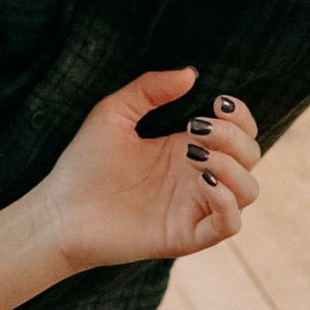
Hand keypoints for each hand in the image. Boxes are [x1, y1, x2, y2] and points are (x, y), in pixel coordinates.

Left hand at [39, 69, 259, 273]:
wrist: (59, 213)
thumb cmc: (83, 164)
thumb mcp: (113, 113)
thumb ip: (149, 89)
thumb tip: (191, 74)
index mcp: (186, 149)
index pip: (239, 133)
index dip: (241, 117)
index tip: (219, 103)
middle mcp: (197, 178)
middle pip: (250, 157)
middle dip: (235, 136)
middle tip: (197, 128)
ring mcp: (194, 208)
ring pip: (249, 191)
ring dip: (233, 167)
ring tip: (194, 154)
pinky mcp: (186, 236)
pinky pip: (230, 224)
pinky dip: (228, 201)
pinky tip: (203, 181)